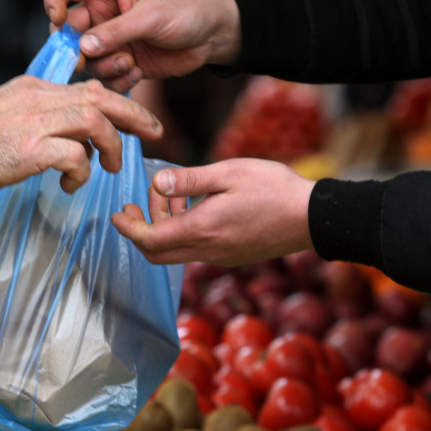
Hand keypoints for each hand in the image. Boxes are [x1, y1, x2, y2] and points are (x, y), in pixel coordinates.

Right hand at [0, 75, 161, 192]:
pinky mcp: (31, 150)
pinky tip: (70, 185)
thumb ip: (42, 117)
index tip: (137, 119)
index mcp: (35, 89)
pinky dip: (81, 172)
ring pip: (94, 122)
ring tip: (109, 168)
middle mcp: (39, 99)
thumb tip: (77, 138)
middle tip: (154, 132)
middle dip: (134, 114)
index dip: (119, 102)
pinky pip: (75, 156)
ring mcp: (35, 123)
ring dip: (110, 147)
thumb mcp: (10, 116)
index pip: (88, 88)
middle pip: (100, 97)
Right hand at [44, 0, 239, 91]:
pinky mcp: (123, 62)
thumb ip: (116, 31)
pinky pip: (105, 77)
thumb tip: (83, 45)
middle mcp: (103, 13)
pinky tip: (137, 74)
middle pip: (69, 30)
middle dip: (75, 48)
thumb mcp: (151, 15)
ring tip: (129, 63)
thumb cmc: (186, 10)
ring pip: (87, 58)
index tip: (57, 18)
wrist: (213, 34)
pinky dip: (117, 80)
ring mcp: (112, 39)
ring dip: (103, 66)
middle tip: (84, 61)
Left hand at [113, 159, 314, 264]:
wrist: (312, 218)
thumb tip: (157, 183)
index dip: (128, 228)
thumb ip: (189, 180)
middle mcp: (207, 250)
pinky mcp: (232, 256)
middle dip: (141, 229)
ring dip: (165, 226)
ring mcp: (221, 257)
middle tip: (138, 203)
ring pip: (177, 251)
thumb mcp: (228, 173)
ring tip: (174, 195)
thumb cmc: (274, 189)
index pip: (149, 240)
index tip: (117, 213)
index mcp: (202, 230)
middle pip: (157, 254)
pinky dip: (185, 231)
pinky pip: (196, 250)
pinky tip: (197, 207)